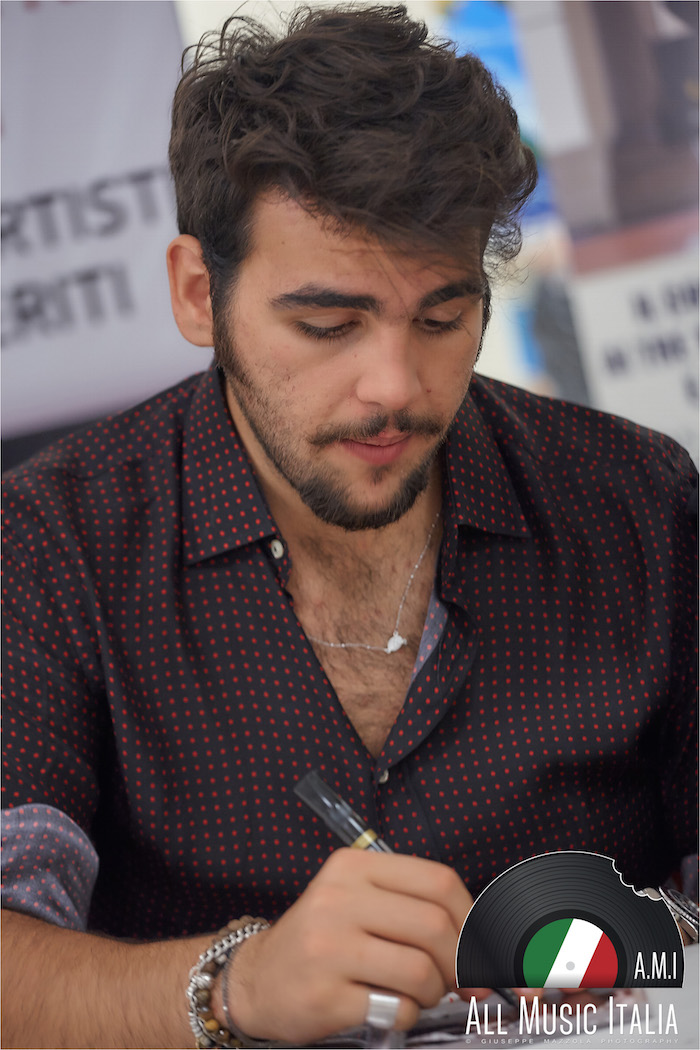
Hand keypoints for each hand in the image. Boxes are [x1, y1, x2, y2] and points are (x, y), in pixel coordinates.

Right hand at [221, 848, 484, 1044]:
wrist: (257, 980)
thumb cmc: (323, 940)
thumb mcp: (359, 901)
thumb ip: (414, 909)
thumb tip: (489, 947)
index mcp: (354, 866)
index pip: (438, 881)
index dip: (473, 919)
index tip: (484, 948)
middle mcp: (338, 898)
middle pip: (434, 927)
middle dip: (460, 963)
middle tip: (458, 981)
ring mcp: (329, 946)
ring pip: (420, 971)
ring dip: (433, 992)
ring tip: (416, 993)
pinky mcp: (325, 994)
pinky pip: (396, 1009)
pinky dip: (406, 1015)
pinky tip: (384, 1007)